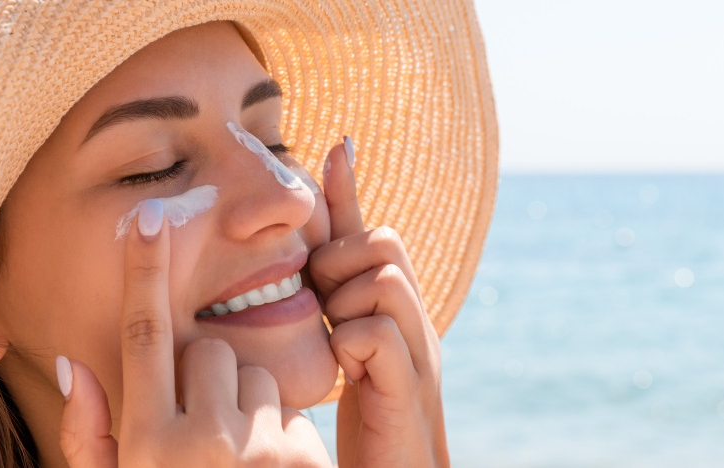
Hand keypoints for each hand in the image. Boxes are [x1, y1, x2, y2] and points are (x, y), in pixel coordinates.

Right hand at [54, 198, 332, 467]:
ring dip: (245, 406)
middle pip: (208, 353)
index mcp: (145, 443)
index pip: (142, 335)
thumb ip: (89, 436)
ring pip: (253, 377)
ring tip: (235, 462)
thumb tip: (74, 363)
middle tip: (204, 435)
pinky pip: (289, 411)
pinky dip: (278, 434)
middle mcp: (199, 441)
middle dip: (206, 378)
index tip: (147, 218)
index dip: (143, 271)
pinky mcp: (301, 457)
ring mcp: (256, 450)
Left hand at [310, 138, 450, 467]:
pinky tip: (346, 368)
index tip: (333, 145)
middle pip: (382, 242)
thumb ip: (326, 299)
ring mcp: (418, 349)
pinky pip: (377, 331)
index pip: (369, 232)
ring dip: (346, 301)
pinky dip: (352, 343)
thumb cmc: (364, 414)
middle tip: (326, 304)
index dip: (347, 191)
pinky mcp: (409, 385)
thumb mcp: (338, 345)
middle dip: (341, 261)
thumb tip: (305, 251)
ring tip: (336, 335)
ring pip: (382, 280)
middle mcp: (412, 318)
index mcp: (392, 306)